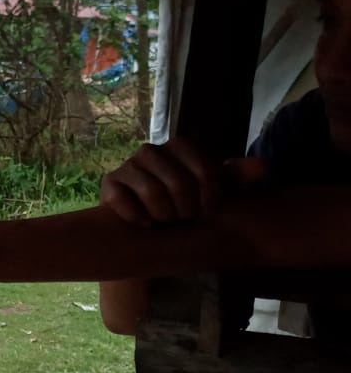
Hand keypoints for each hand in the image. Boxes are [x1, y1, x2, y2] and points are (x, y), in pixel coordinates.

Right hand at [99, 140, 266, 226]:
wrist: (149, 227)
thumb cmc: (187, 203)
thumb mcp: (214, 190)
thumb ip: (235, 177)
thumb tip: (263, 166)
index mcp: (181, 145)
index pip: (205, 170)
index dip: (211, 196)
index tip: (209, 210)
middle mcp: (151, 150)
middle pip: (179, 183)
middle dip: (186, 210)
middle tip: (186, 218)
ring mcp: (128, 166)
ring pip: (153, 194)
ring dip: (164, 216)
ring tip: (167, 222)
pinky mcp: (109, 184)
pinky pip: (125, 203)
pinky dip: (139, 219)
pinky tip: (146, 224)